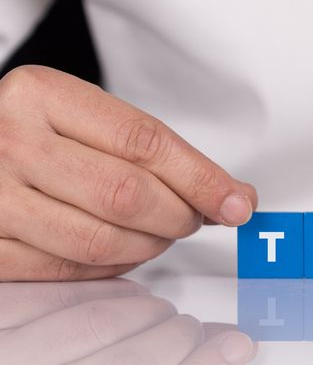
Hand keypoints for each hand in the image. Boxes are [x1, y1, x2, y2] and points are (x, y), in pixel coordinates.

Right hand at [0, 66, 257, 280]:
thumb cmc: (35, 133)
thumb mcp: (86, 117)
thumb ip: (155, 152)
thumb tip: (233, 197)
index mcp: (41, 94)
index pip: (144, 142)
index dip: (202, 178)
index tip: (238, 202)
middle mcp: (8, 141)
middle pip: (126, 195)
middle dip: (179, 215)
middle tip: (196, 218)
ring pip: (100, 240)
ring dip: (150, 245)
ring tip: (161, 232)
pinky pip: (68, 269)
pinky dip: (113, 266)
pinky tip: (125, 250)